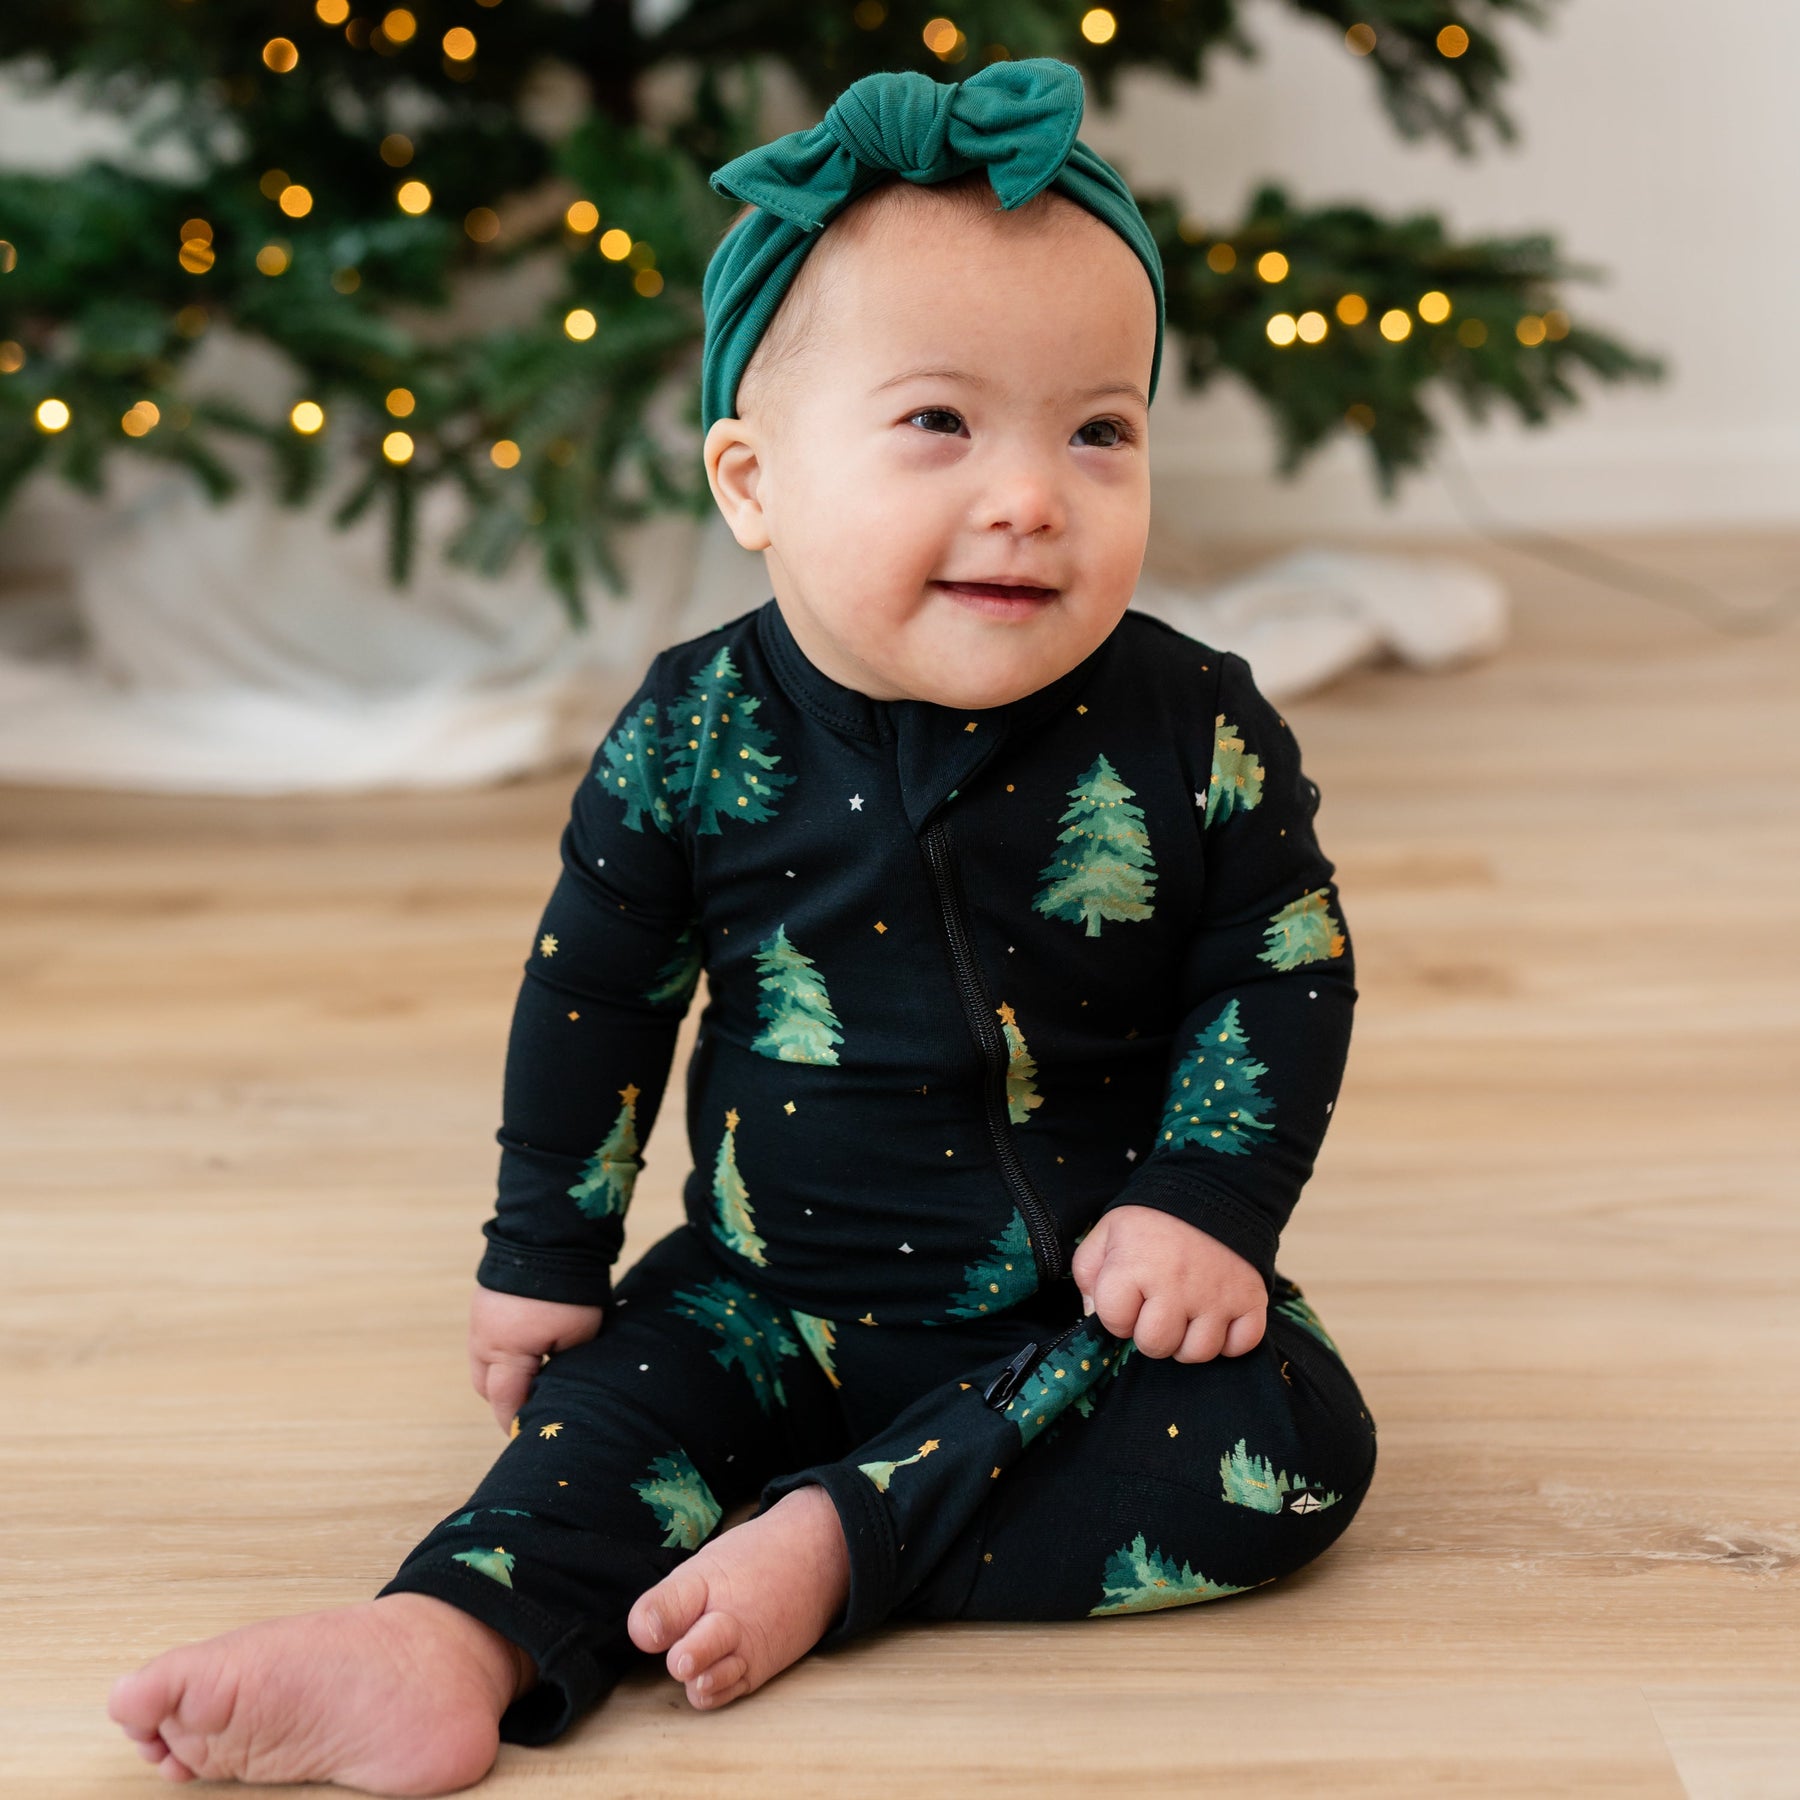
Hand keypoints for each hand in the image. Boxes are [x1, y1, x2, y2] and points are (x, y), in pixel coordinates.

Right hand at [468, 1284, 604, 1433]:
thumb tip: (559, 1386)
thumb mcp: (578, 1336)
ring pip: (485, 1362)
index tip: (527, 1436)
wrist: (549, 1235)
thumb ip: (564, 1367)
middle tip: (532, 1408)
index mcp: (505, 1353)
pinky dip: (503, 1350)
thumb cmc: (567, 1291)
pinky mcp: (485, 1302)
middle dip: (506, 1400)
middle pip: (488, 1386)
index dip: (516, 1423)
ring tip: (533, 1378)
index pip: (505, 1403)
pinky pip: (488, 1339)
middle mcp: (484, 1339)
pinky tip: (527, 1347)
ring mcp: (480, 1319)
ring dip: (504, 1374)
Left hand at [1069, 1206, 1265, 1362]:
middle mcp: (1176, 1286)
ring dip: (1187, 1342)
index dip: (1116, 1315)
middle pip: (1155, 1345)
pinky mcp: (1250, 1299)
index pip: (1114, 1322)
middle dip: (1150, 1333)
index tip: (1128, 1297)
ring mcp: (1216, 1296)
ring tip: (1185, 1317)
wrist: (1213, 1188)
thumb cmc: (1154, 1218)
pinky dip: (1229, 1341)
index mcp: (1135, 1266)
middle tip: (1157, 1310)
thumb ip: (1089, 1272)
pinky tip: (1216, 1320)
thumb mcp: (1108, 1232)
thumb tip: (1093, 1314)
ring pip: (1197, 1353)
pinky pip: (1240, 1345)